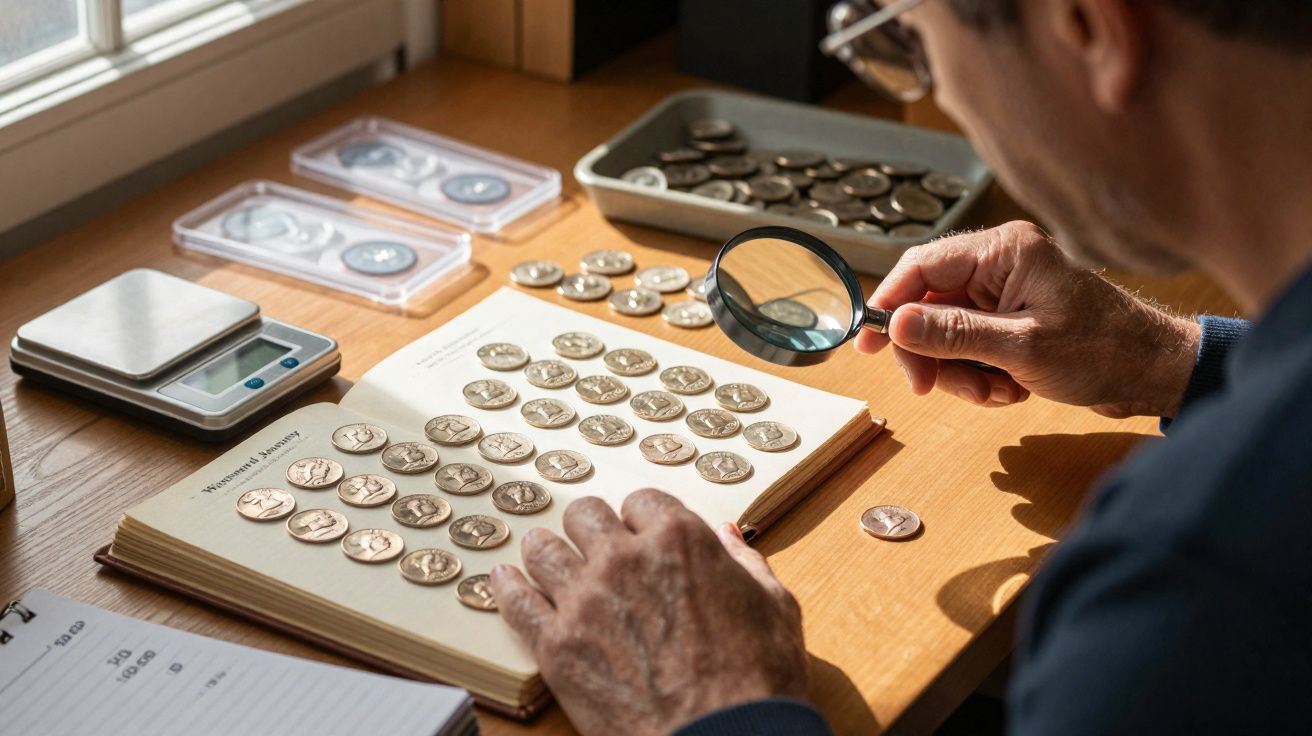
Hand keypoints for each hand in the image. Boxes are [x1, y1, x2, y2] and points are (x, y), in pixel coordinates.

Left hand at [490, 490, 807, 735]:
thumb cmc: (757, 683)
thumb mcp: (776, 610)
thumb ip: (747, 564)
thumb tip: (728, 537)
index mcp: (680, 540)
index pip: (642, 502)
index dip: (643, 520)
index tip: (641, 536)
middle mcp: (625, 559)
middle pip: (585, 516)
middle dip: (592, 528)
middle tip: (594, 546)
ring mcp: (584, 600)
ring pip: (543, 549)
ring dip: (547, 550)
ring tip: (545, 555)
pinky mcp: (556, 646)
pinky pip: (516, 602)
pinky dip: (508, 588)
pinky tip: (505, 580)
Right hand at [855, 221, 1200, 417]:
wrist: (1153, 373)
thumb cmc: (1104, 351)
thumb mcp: (1022, 348)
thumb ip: (955, 335)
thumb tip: (895, 326)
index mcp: (1004, 251)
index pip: (922, 266)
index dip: (890, 305)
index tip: (871, 344)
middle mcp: (999, 265)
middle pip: (927, 304)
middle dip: (930, 352)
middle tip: (929, 387)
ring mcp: (1003, 293)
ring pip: (944, 333)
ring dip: (959, 371)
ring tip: (995, 392)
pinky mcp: (1008, 320)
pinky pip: (968, 347)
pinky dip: (979, 375)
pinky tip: (1010, 390)